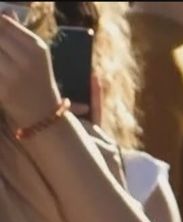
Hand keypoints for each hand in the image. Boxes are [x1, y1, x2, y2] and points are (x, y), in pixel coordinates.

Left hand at [0, 13, 62, 129]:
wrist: (44, 114)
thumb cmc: (37, 80)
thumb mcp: (35, 55)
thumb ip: (18, 31)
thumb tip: (5, 11)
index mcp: (37, 48)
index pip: (4, 23)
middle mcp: (26, 60)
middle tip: (1, 51)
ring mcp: (12, 75)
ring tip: (2, 60)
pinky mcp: (1, 88)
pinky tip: (0, 68)